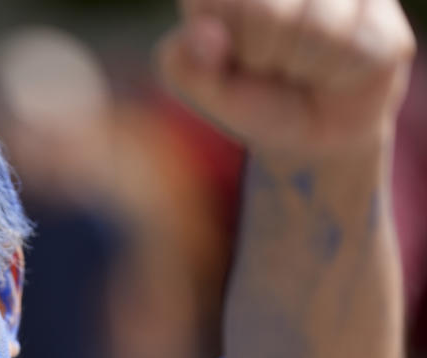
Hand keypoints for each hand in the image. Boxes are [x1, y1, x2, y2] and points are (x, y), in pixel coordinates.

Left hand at [157, 0, 415, 157]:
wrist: (308, 133)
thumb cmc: (250, 95)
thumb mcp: (201, 87)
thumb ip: (185, 61)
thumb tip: (205, 33)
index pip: (220, 1)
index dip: (222, 39)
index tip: (230, 52)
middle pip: (266, 11)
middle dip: (260, 54)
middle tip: (267, 64)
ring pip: (314, 28)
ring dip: (299, 66)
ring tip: (301, 68)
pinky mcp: (383, 18)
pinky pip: (354, 48)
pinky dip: (334, 75)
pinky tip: (334, 74)